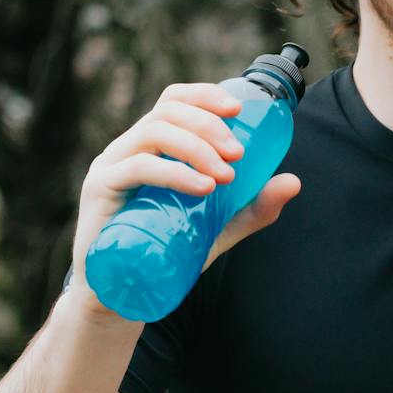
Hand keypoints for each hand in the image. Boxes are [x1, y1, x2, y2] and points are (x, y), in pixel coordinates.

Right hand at [67, 82, 301, 320]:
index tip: (238, 109)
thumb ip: (252, 206)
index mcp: (150, 145)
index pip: (174, 101)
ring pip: (154, 133)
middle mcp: (126, 148)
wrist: (121, 297)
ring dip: (197, 147)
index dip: (205, 95)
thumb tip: (293, 181)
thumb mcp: (218, 226)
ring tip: (225, 175)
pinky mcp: (99, 190)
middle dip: (209, 126)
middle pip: (168, 112)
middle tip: (238, 154)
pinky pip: (138, 167)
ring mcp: (109, 166)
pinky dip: (174, 173)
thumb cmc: (166, 252)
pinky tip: (202, 187)